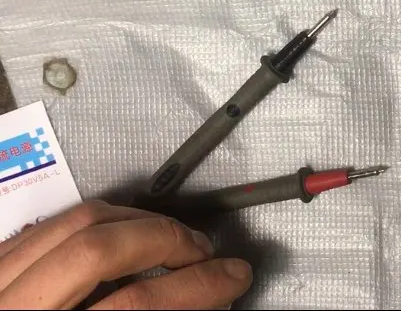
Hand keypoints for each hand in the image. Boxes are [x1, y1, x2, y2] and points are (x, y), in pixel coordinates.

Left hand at [0, 201, 251, 308]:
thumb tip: (202, 299)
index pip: (135, 306)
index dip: (197, 286)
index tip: (229, 277)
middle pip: (100, 249)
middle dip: (167, 241)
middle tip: (202, 254)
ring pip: (73, 222)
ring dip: (136, 221)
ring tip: (168, 238)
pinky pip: (47, 225)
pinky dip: (95, 223)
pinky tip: (122, 236)